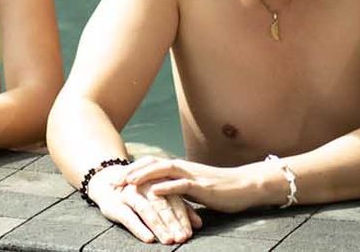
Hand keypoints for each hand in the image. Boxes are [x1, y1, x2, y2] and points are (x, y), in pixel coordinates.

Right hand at [87, 164, 201, 244]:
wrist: (105, 182)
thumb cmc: (139, 193)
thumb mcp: (159, 197)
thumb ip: (179, 207)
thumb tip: (198, 223)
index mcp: (157, 183)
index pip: (173, 200)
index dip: (182, 217)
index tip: (190, 233)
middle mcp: (144, 186)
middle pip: (161, 205)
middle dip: (173, 223)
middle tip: (182, 238)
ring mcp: (129, 194)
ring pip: (147, 210)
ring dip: (159, 226)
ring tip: (169, 240)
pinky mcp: (115, 205)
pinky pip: (129, 217)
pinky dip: (139, 228)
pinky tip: (148, 238)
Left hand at [118, 157, 281, 213]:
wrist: (245, 186)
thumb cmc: (221, 189)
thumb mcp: (195, 188)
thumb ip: (179, 188)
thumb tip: (162, 194)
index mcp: (180, 168)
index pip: (151, 164)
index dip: (133, 170)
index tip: (116, 178)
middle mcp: (183, 168)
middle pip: (151, 165)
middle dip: (131, 172)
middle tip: (114, 181)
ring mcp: (192, 175)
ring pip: (163, 171)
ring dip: (143, 176)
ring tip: (128, 183)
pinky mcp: (203, 186)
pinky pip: (182, 184)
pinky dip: (167, 187)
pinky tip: (155, 191)